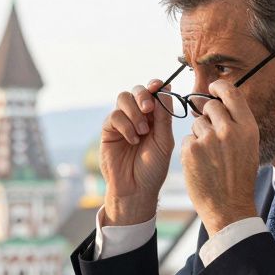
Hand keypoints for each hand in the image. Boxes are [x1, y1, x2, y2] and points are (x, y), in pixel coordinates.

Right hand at [100, 80, 174, 224]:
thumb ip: (164, 116)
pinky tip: (133, 140)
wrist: (136, 189)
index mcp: (155, 117)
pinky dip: (125, 125)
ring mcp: (122, 123)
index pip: (153, 93)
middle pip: (136, 90)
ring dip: (134, 112)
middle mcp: (138, 116)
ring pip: (123, 99)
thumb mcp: (164, 141)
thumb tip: (166, 88)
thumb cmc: (153, 168)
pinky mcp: (108, 131)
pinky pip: (114, 116)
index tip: (157, 86)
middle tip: (148, 108)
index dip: (155, 85)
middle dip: (142, 95)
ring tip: (142, 131)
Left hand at [181, 80, 260, 234]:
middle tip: (210, 132)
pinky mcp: (191, 150)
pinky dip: (191, 150)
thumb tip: (218, 103)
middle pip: (210, 106)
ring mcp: (208, 139)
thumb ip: (237, 125)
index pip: (231, 93)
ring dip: (199, 135)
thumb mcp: (248, 147)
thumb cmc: (239, 178)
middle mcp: (229, 130)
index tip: (212, 88)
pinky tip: (200, 165)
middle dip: (207, 114)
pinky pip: (187, 139)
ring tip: (209, 157)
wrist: (229, 207)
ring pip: (197, 124)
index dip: (219, 87)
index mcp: (247, 127)